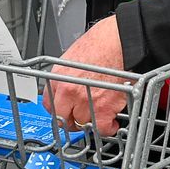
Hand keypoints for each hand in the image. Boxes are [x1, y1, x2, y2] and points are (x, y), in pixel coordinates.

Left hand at [46, 16, 129, 135]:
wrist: (120, 41)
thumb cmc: (101, 43)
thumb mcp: (72, 58)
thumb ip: (66, 77)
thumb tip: (66, 89)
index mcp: (59, 78)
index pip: (49, 105)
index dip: (59, 111)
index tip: (65, 113)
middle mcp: (69, 91)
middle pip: (63, 119)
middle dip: (72, 121)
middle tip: (81, 118)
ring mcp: (85, 101)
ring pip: (83, 123)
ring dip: (92, 121)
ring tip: (99, 114)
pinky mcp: (104, 108)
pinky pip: (102, 128)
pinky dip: (108, 127)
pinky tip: (111, 122)